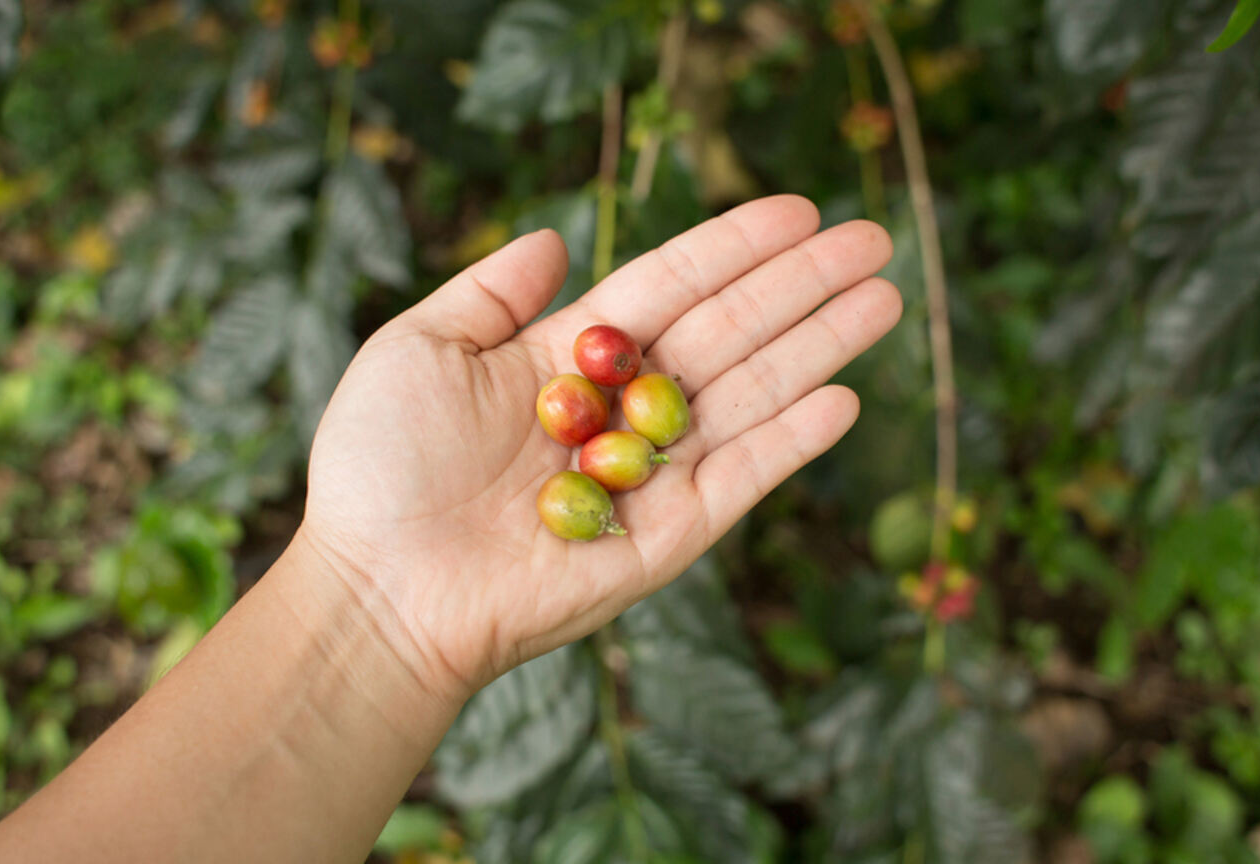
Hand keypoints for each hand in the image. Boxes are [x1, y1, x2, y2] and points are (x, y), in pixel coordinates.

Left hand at [299, 195, 898, 699]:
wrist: (377, 585)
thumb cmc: (381, 465)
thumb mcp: (421, 346)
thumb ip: (492, 290)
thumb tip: (557, 235)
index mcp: (571, 358)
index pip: (672, 287)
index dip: (735, 248)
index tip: (798, 210)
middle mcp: (622, 410)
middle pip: (729, 333)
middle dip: (801, 286)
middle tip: (873, 241)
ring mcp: (650, 474)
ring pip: (749, 396)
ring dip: (818, 347)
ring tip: (882, 297)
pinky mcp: (665, 538)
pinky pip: (738, 482)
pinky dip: (789, 444)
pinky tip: (841, 398)